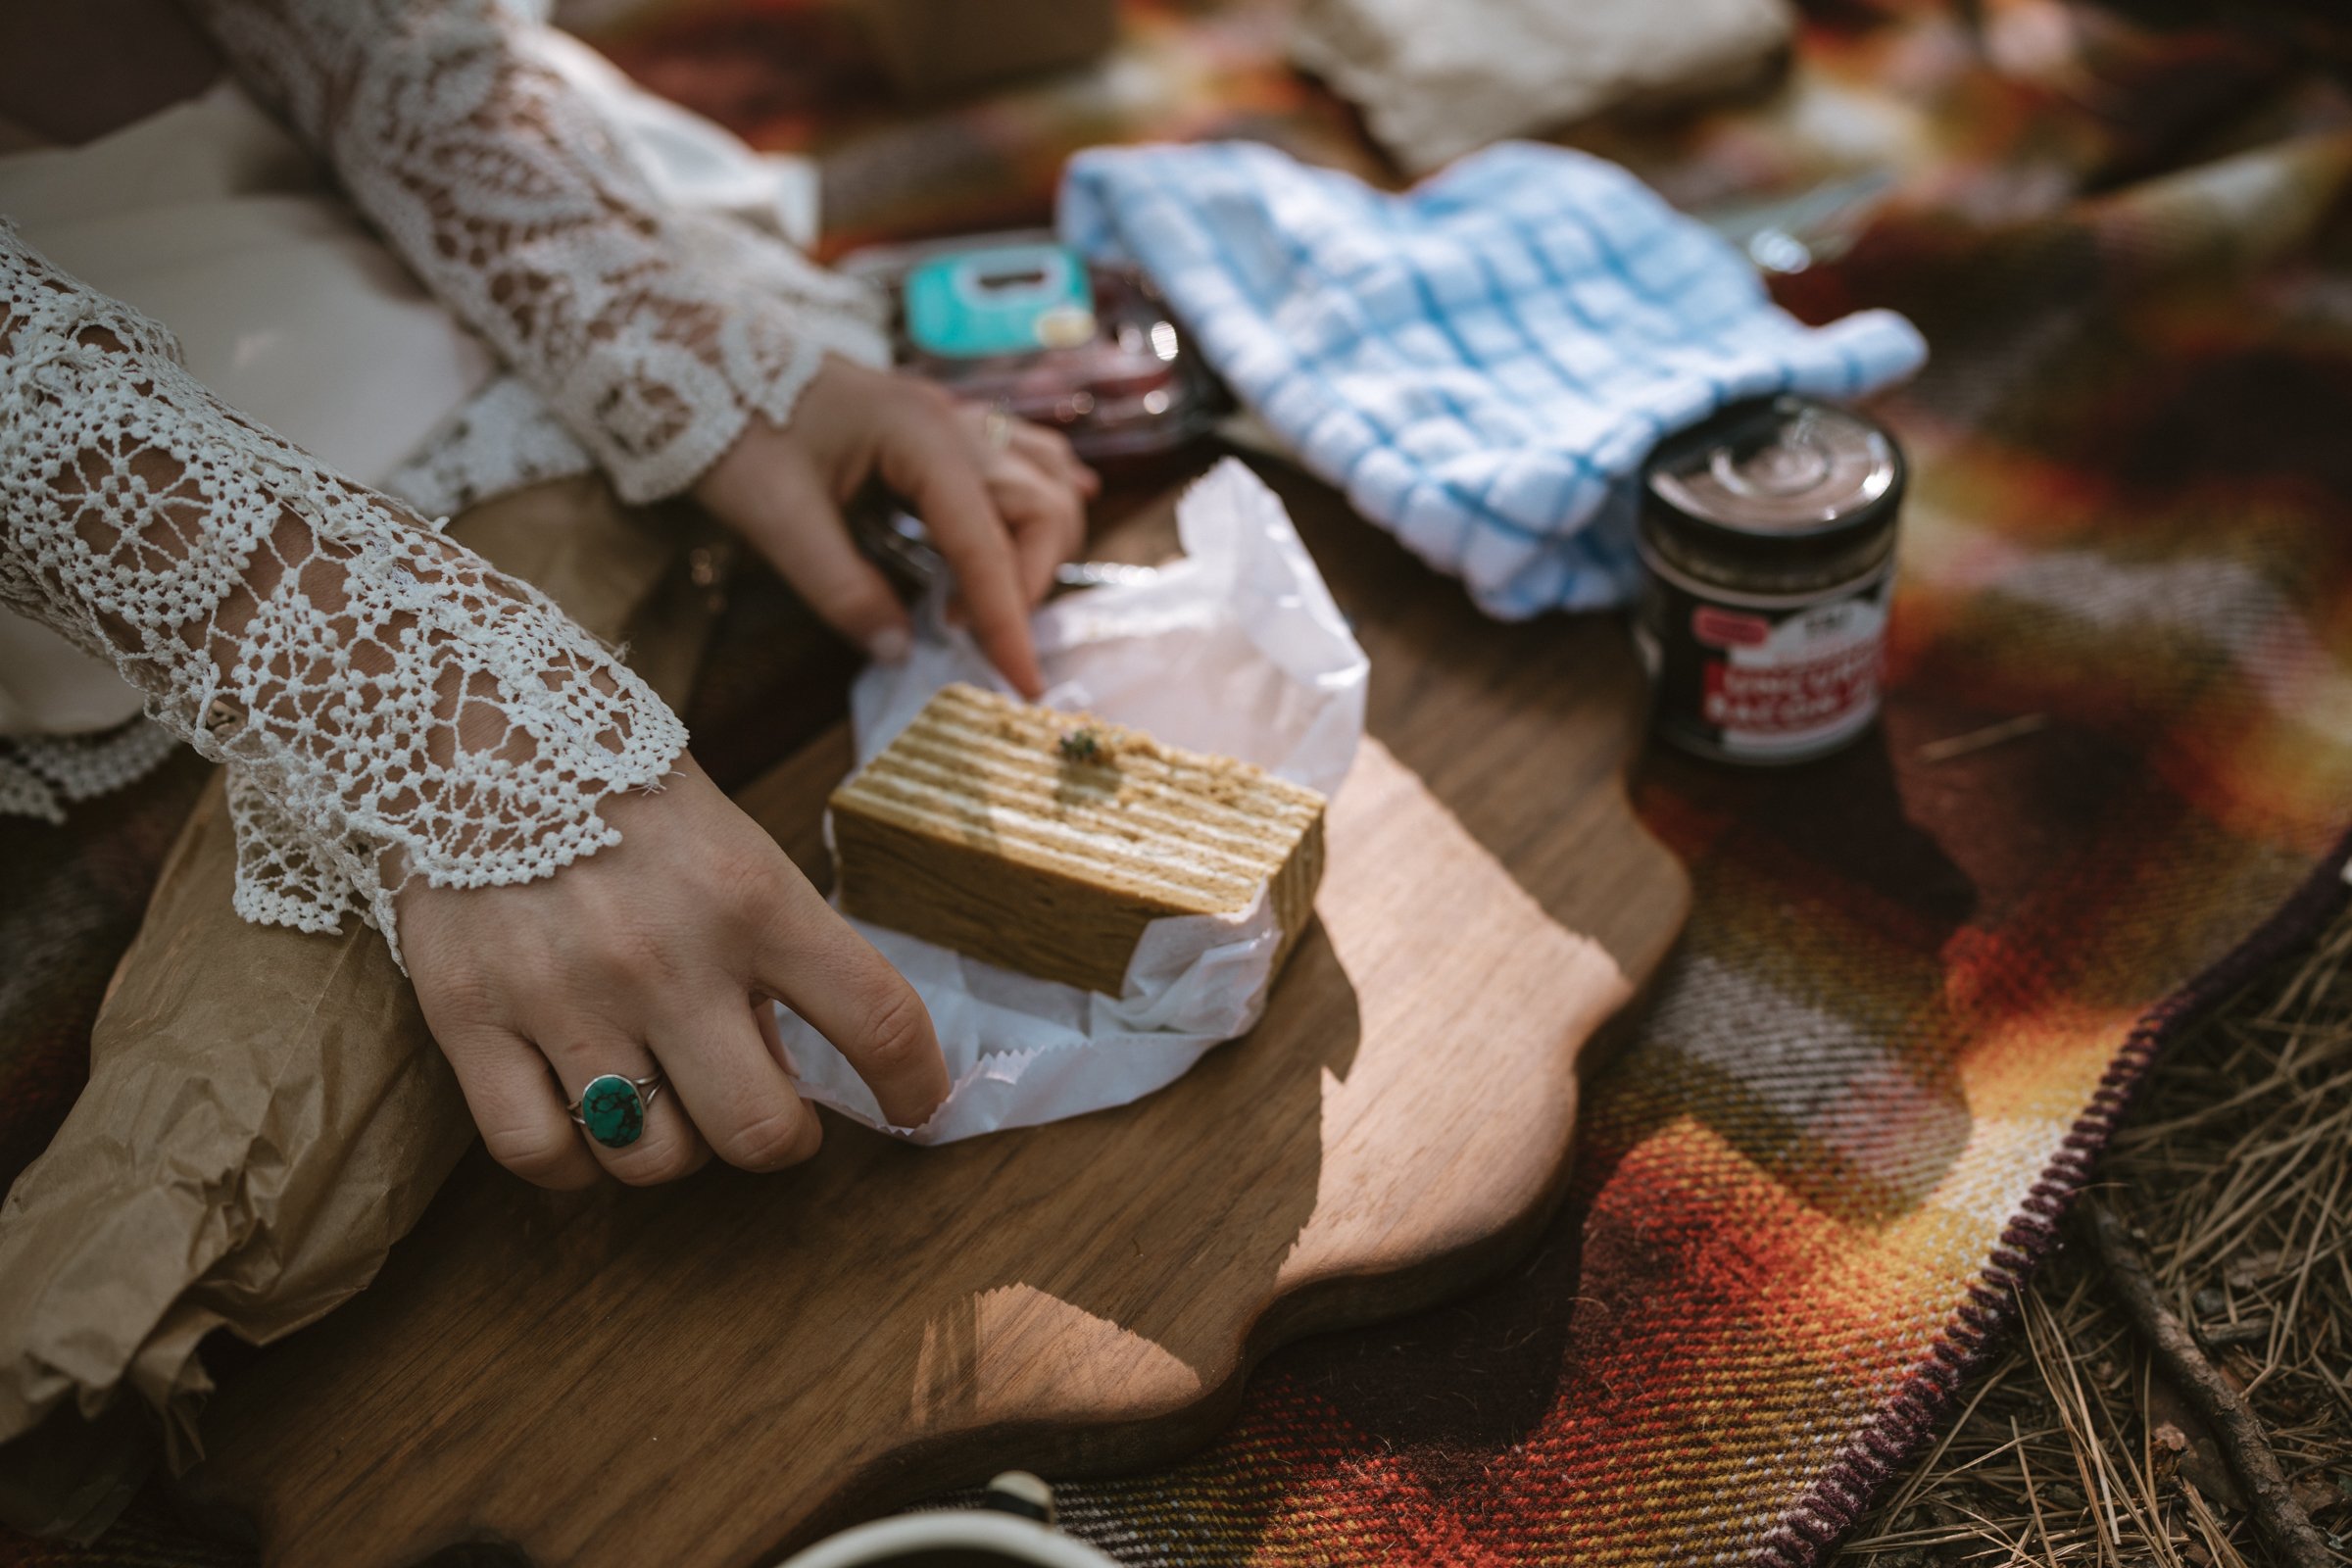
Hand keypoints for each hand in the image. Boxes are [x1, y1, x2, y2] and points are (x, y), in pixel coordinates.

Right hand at [396, 755, 949, 1187]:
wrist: (476, 720)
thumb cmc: (626, 791)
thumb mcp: (733, 850)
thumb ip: (771, 957)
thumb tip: (789, 1074)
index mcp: (753, 897)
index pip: (874, 1019)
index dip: (914, 1084)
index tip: (917, 1105)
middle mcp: (665, 955)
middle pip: (758, 1131)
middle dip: (780, 1139)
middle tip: (770, 1113)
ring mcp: (563, 993)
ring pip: (650, 1159)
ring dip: (673, 1146)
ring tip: (666, 1097)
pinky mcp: (467, 1017)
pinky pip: (538, 1153)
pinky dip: (571, 1161)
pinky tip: (583, 1117)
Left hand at [693, 357, 1098, 697]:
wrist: (699, 355)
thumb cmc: (731, 426)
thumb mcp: (775, 519)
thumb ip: (840, 590)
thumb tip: (899, 652)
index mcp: (920, 438)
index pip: (986, 544)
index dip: (1007, 621)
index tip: (1022, 686)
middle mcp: (953, 422)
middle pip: (1041, 509)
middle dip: (1027, 584)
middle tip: (973, 637)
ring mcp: (953, 418)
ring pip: (1043, 481)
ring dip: (1038, 545)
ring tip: (991, 598)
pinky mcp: (940, 426)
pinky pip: (1024, 456)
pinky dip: (1044, 496)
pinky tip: (1047, 526)